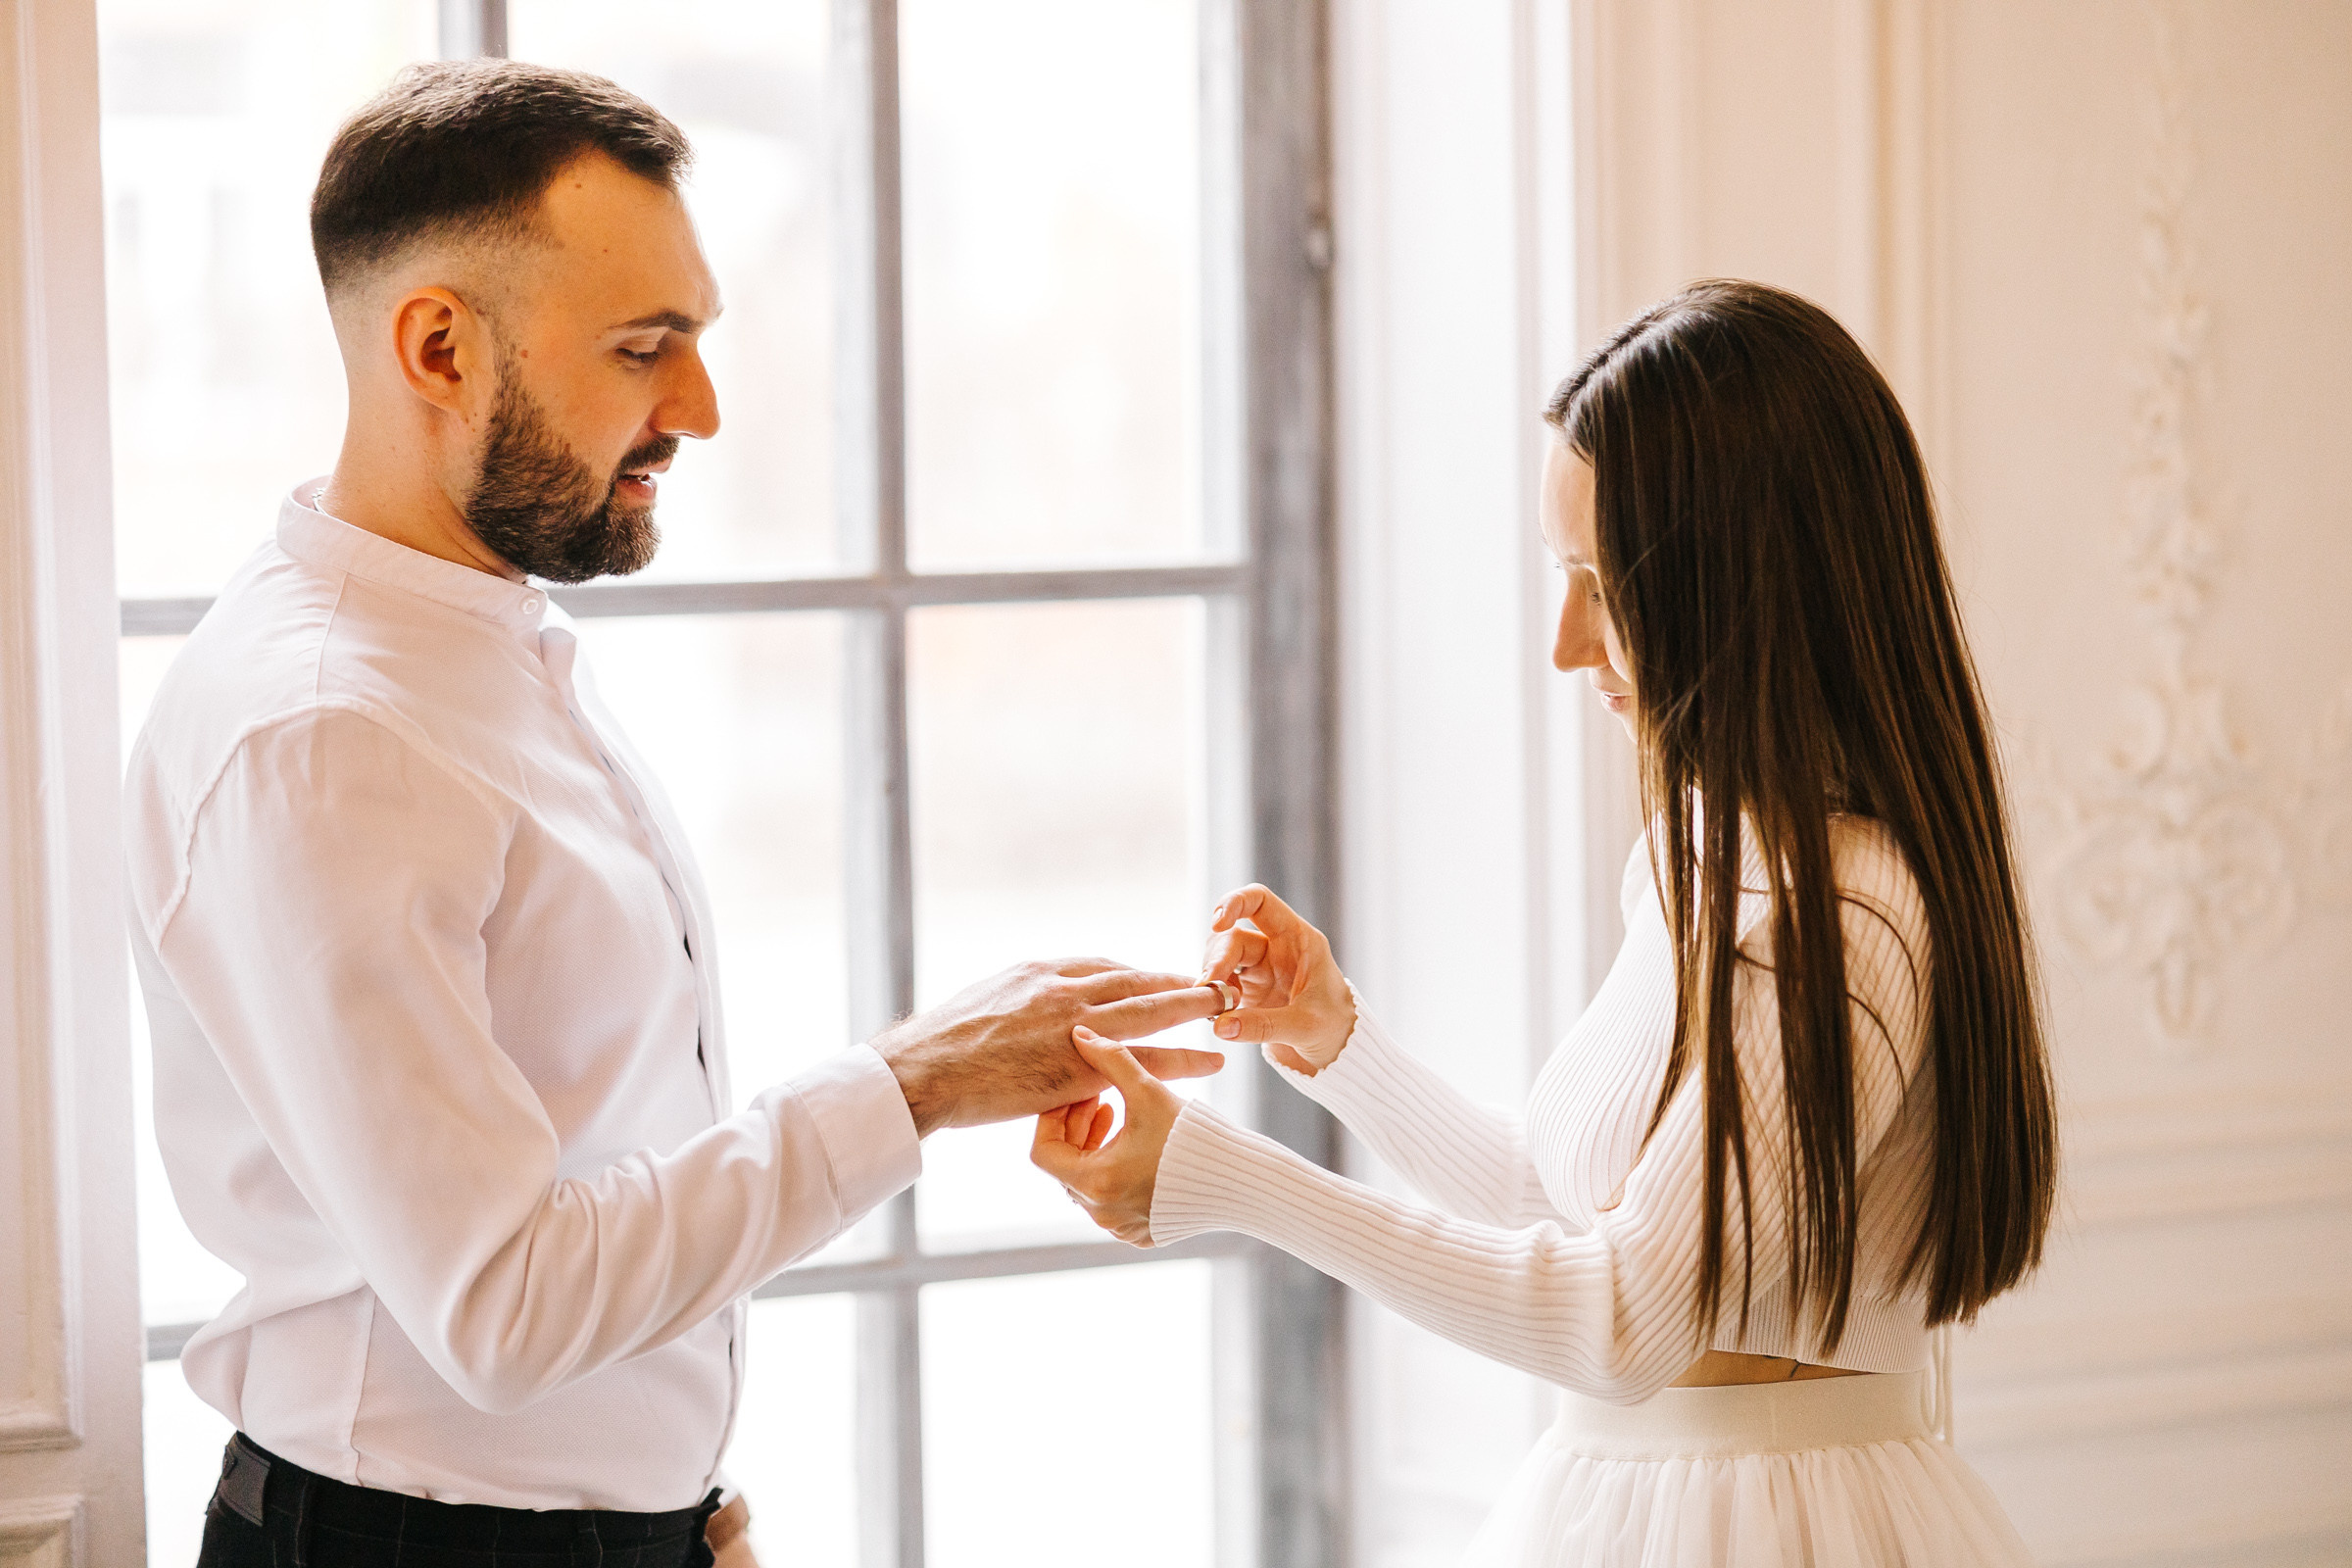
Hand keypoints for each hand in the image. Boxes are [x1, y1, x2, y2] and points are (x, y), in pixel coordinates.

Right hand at [871, 959, 1224, 1136]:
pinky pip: (1143, 1061)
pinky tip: (1209, 1062)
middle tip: (1216, 981)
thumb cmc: (945, 1042)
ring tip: (1227, 1009)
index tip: (1163, 979)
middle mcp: (1065, 990)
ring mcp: (1075, 1027)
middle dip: (1179, 980)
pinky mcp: (1078, 1068)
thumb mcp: (987, 1000)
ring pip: (1151, 1012)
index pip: (1105, 967)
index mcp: (1041, 972)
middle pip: (1138, 980)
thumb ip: (1022, 997)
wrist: (926, 1070)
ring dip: (1193, 1007)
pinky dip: (1180, 1059)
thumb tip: (1033, 1003)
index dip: (1140, 974)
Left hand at [1030, 1028, 1180, 1245]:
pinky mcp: (1141, 1231)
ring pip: (1089, 1181)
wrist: (1244, 1181)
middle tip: (1099, 1097)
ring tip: (1119, 1114)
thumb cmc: (1194, 1137)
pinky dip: (1116, 1170)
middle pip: (1066, 1165)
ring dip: (1096, 1147)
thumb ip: (1110, 1059)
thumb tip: (1079, 1034)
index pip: (1042, 1151)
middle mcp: (1101, 1213)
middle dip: (1078, 1127)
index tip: (1078, 1095)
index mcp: (1094, 1183)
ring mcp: (1120, 1226)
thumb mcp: (1148, 1091)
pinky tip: (1138, 1145)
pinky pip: (1113, 1199)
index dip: (1054, 1118)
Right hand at [1201, 885, 1356, 1074]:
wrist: (1338, 1052)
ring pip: (1222, 958)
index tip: (1217, 923)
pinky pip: (1221, 984)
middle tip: (1209, 986)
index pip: (1260, 901)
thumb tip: (1221, 1026)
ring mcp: (1260, 969)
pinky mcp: (1248, 991)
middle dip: (1217, 958)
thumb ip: (1264, 1025)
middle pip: (1233, 935)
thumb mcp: (1306, 1027)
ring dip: (1212, 977)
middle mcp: (1276, 948)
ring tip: (1213, 1005)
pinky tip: (1217, 1015)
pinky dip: (1214, 996)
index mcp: (1298, 939)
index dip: (1234, 903)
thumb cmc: (1335, 1029)